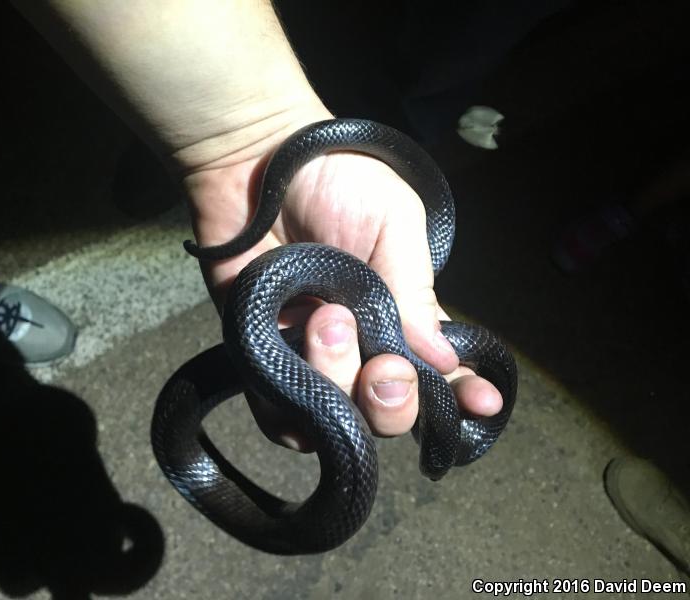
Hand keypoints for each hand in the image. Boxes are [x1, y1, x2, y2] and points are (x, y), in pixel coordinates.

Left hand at [184, 111, 502, 451]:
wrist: (256, 160)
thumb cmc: (334, 180)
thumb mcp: (393, 222)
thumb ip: (415, 289)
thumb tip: (443, 359)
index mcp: (401, 316)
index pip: (438, 372)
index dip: (461, 395)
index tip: (482, 402)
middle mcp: (359, 345)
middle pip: (387, 412)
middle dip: (394, 402)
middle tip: (386, 366)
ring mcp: (309, 356)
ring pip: (337, 415)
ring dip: (340, 379)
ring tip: (326, 319)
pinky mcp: (260, 358)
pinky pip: (278, 416)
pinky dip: (291, 412)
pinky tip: (298, 365)